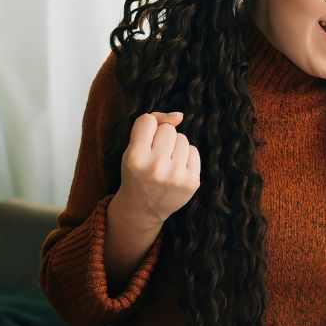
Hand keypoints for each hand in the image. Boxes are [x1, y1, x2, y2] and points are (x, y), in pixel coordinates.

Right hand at [111, 111, 200, 230]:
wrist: (143, 209)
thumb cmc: (137, 172)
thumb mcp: (132, 148)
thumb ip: (150, 124)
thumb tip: (179, 116)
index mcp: (135, 158)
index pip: (147, 121)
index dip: (147, 129)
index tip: (143, 144)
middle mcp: (156, 167)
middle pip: (168, 129)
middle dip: (162, 138)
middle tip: (154, 156)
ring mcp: (176, 176)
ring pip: (183, 138)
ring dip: (175, 147)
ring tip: (165, 164)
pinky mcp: (192, 182)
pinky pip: (194, 150)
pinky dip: (186, 156)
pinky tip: (176, 169)